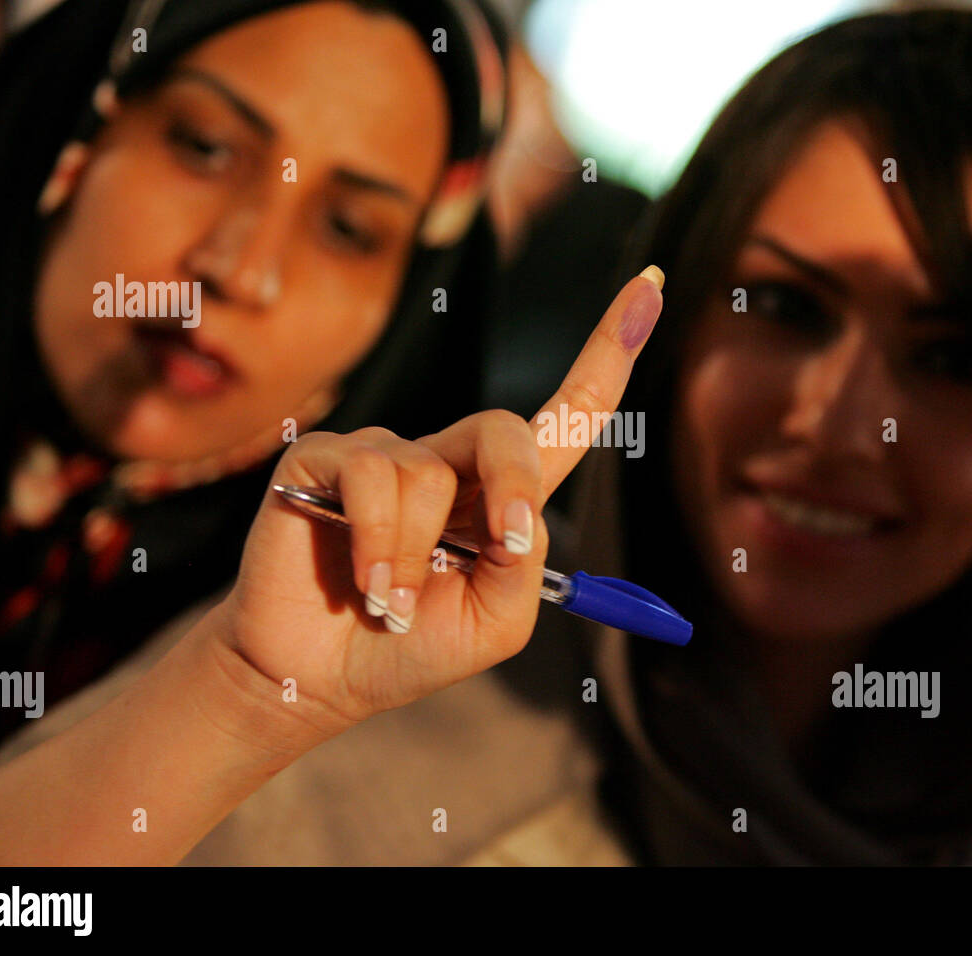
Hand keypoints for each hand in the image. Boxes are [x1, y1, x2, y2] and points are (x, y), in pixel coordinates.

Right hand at [214, 266, 664, 732]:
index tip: (651, 284)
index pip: (564, 414)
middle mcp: (445, 462)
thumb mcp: (495, 623)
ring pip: (427, 474)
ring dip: (416, 558)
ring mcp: (383, 454)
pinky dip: (379, 542)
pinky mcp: (324, 459)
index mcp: (500, 495)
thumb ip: (525, 568)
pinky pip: (370, 477)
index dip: (608, 352)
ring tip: (390, 602)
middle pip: (503, 429)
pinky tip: (366, 583)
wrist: (320, 675)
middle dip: (514, 487)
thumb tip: (518, 517)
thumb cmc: (409, 646)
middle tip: (502, 547)